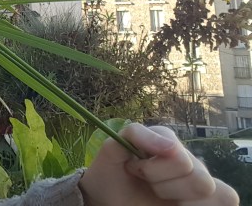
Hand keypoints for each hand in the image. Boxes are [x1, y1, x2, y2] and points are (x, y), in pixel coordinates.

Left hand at [78, 124, 237, 204]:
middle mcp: (188, 158)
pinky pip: (226, 202)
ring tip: (161, 197)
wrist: (109, 199)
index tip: (132, 169)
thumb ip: (134, 135)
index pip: (179, 159)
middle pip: (201, 180)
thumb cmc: (110, 174)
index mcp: (167, 141)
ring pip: (219, 193)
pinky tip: (177, 205)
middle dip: (165, 187)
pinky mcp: (206, 200)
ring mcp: (199, 180)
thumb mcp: (110, 150)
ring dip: (184, 200)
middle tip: (147, 186)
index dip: (152, 170)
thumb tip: (171, 147)